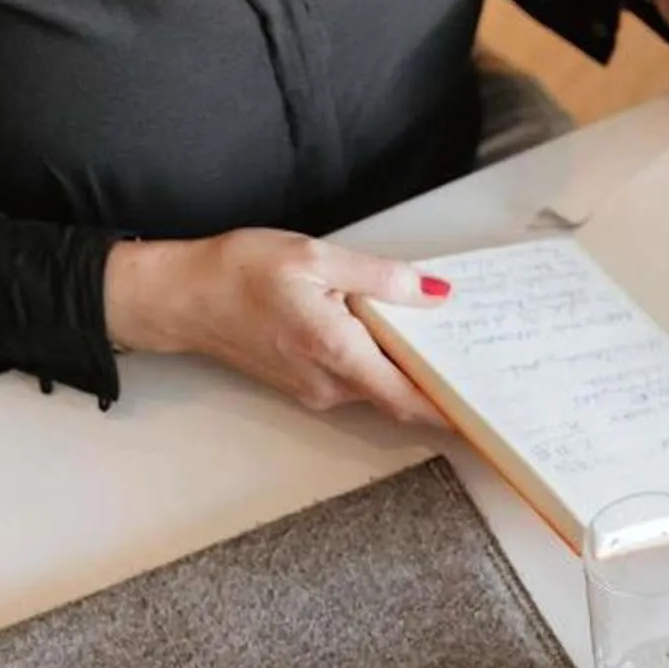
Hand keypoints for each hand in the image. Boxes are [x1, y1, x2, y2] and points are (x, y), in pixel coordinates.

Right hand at [105, 231, 448, 426]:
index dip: (453, 409)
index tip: (487, 408)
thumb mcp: (316, 259)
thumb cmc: (238, 272)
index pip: (411, 399)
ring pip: (380, 389)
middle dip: (439, 385)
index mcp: (337, 353)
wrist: (180, 296)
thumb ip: (380, 278)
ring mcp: (318, 390)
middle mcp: (331, 384)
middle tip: (479, 364)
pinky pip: (358, 382)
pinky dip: (381, 366)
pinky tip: (393, 338)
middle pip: (402, 396)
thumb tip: (435, 293)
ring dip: (409, 373)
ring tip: (443, 343)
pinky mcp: (307, 385)